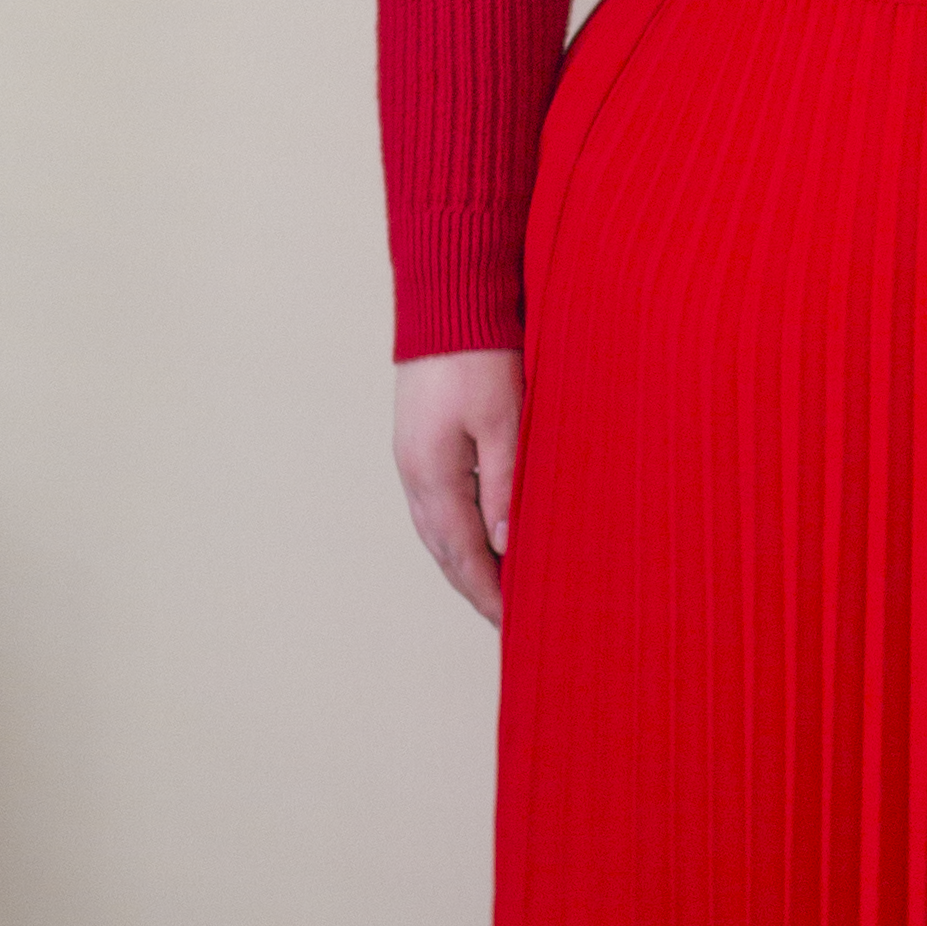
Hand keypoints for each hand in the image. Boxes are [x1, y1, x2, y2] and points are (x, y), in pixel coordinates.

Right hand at [394, 349, 523, 625]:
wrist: (447, 301)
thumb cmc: (479, 354)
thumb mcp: (505, 421)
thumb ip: (505, 486)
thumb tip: (507, 547)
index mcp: (433, 474)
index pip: (462, 555)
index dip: (488, 593)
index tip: (513, 624)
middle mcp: (415, 474)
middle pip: (444, 551)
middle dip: (475, 589)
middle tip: (508, 621)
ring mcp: (414, 459)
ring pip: (438, 531)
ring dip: (466, 564)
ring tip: (497, 590)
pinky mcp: (422, 444)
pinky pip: (439, 506)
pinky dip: (460, 534)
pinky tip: (482, 539)